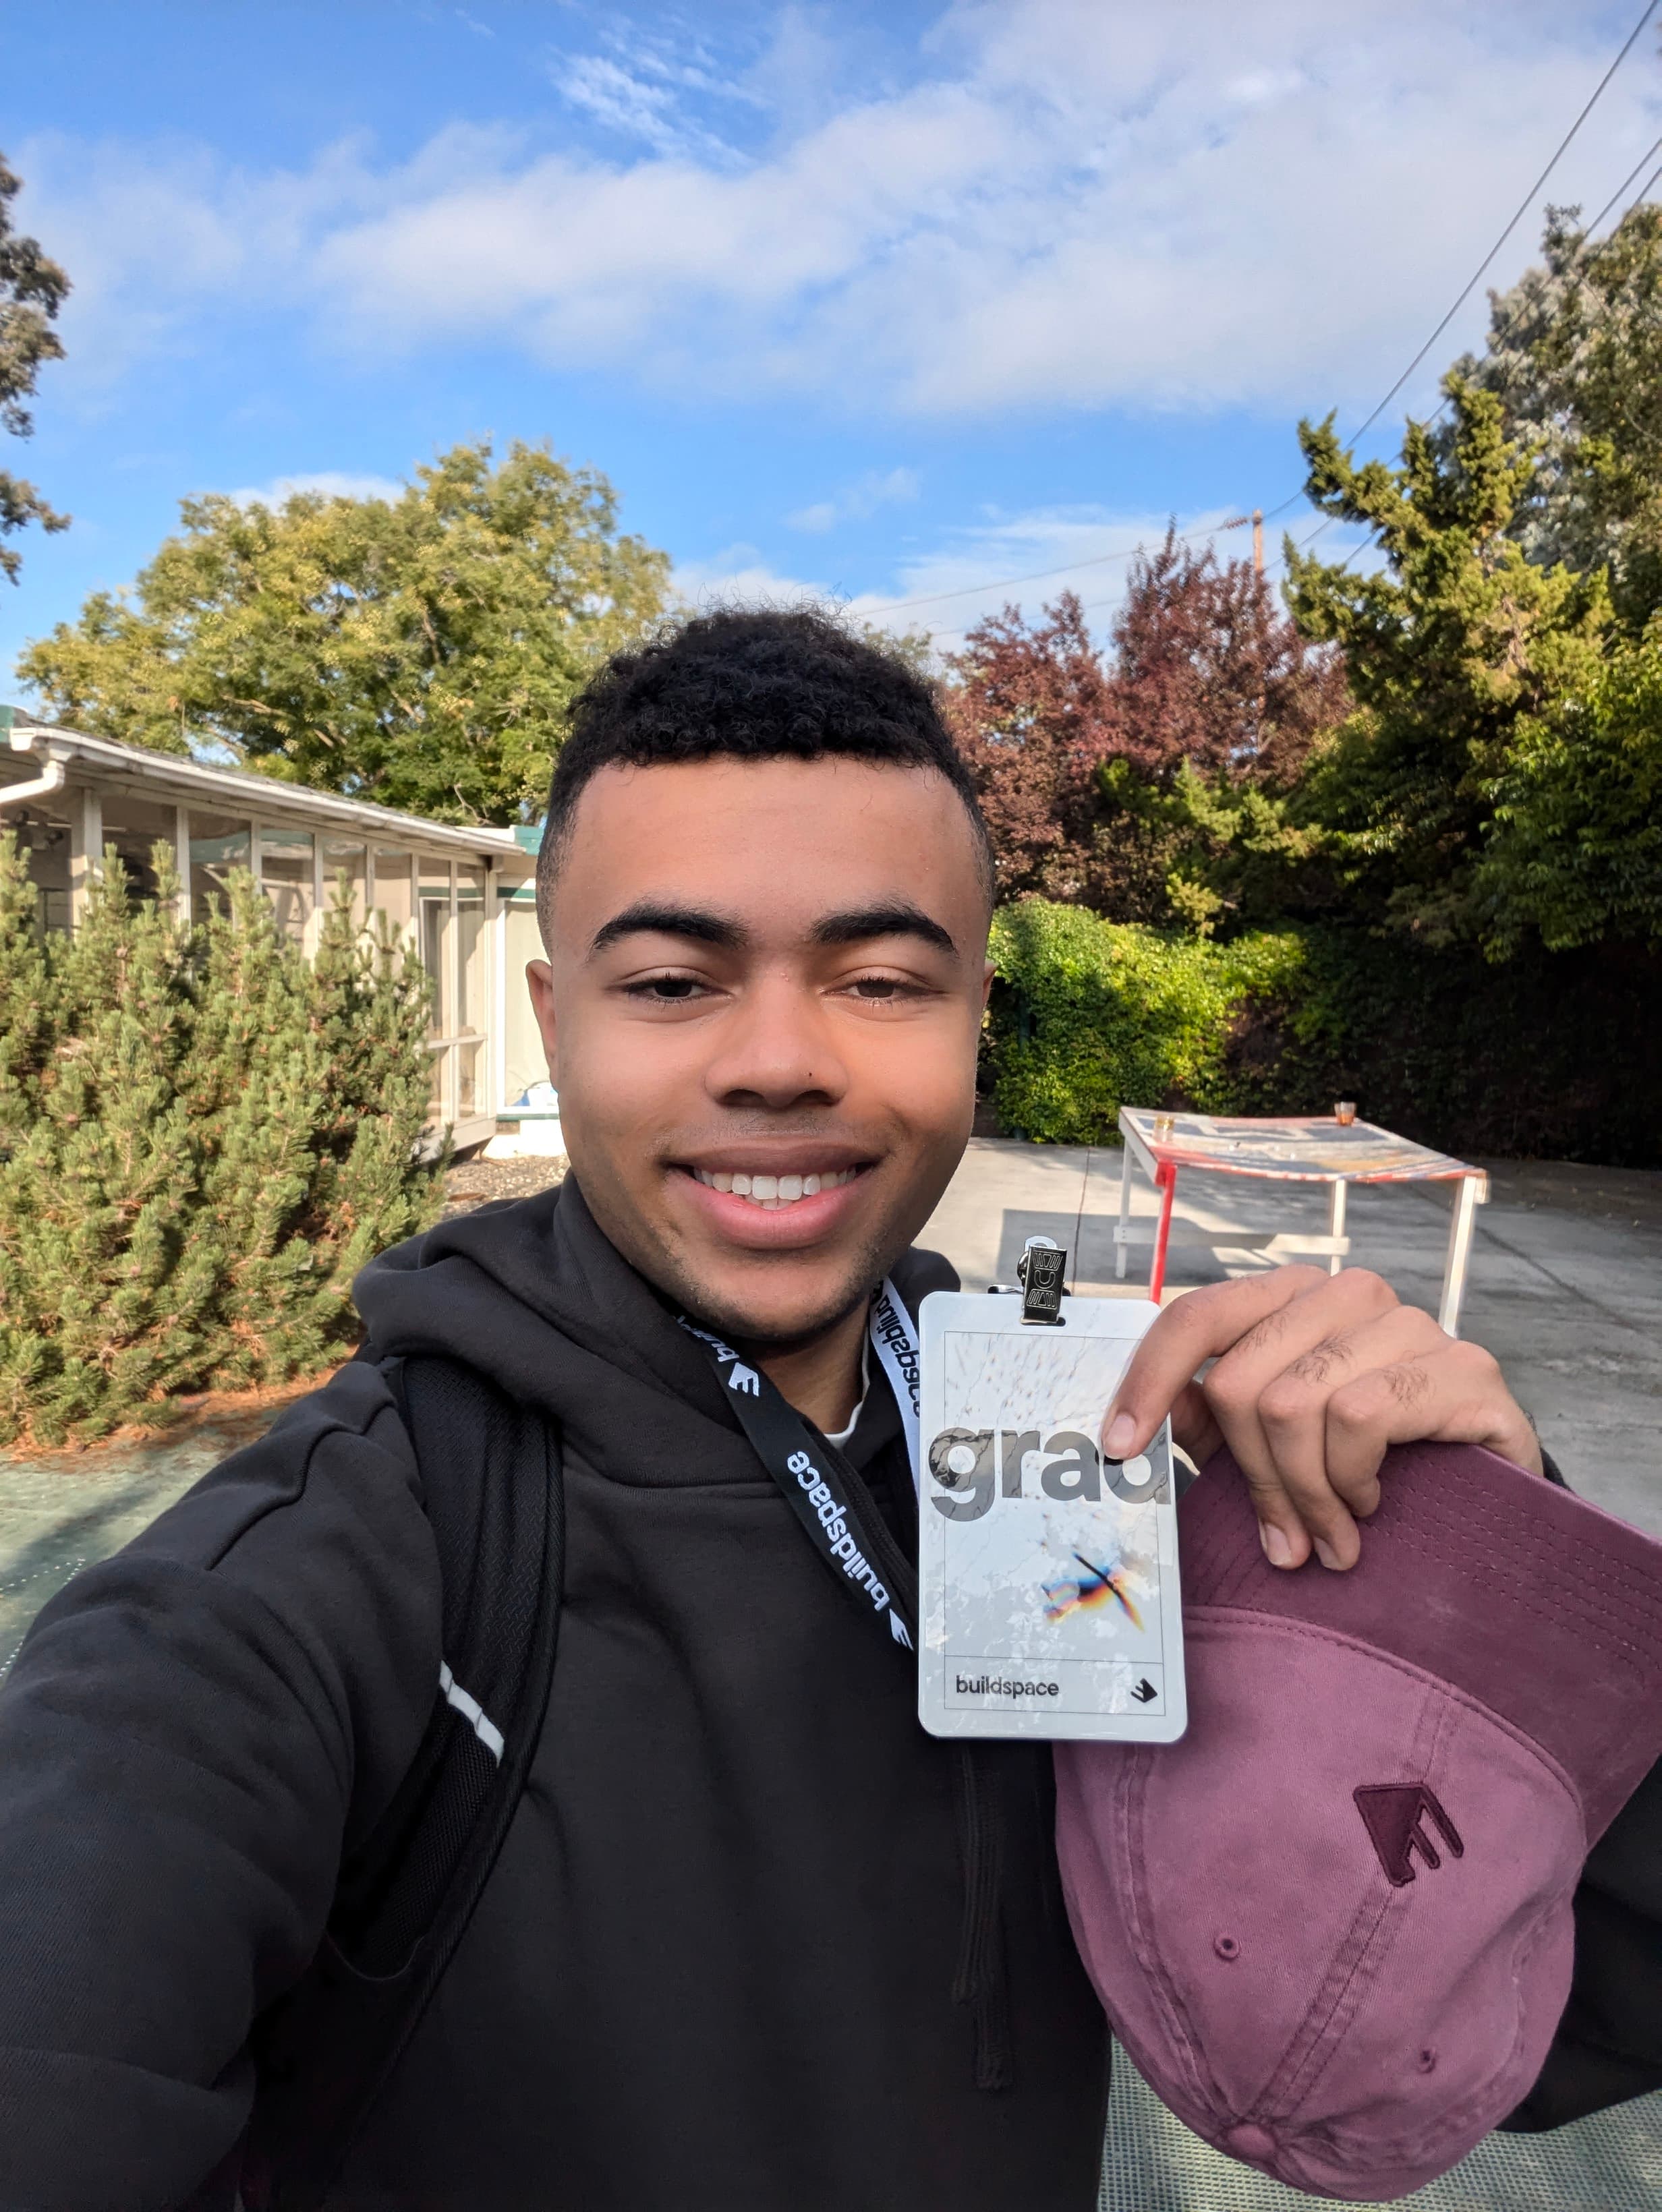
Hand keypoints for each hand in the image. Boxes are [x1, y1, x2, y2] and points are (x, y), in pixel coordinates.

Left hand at [1100, 1266, 1541, 1570]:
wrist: (1487, 1486)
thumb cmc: (1371, 1456)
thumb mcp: (1274, 1438)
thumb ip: (1210, 1420)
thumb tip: (1136, 1429)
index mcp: (1289, 1297)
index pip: (1196, 1316)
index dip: (1149, 1381)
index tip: (1119, 1446)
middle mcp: (1345, 1294)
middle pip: (1241, 1381)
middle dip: (1251, 1477)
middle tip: (1279, 1537)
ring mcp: (1408, 1323)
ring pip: (1295, 1404)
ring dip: (1304, 1494)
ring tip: (1327, 1535)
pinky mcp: (1462, 1367)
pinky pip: (1360, 1417)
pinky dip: (1352, 1478)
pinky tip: (1370, 1504)